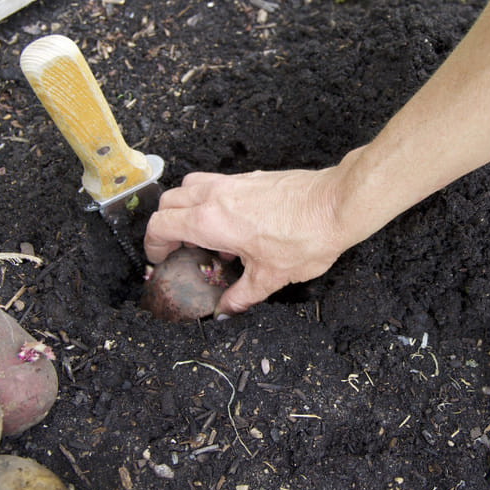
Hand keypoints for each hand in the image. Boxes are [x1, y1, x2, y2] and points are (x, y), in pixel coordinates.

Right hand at [144, 167, 352, 314]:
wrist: (337, 204)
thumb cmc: (305, 237)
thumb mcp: (270, 278)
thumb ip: (241, 296)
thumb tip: (224, 312)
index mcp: (210, 221)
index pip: (160, 225)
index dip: (152, 245)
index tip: (160, 260)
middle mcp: (215, 196)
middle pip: (168, 202)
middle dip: (165, 226)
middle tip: (177, 249)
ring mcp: (233, 182)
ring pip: (189, 187)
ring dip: (186, 208)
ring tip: (204, 235)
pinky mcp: (251, 177)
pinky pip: (216, 184)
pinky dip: (211, 201)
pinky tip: (234, 226)